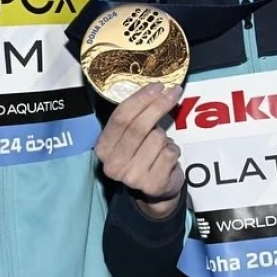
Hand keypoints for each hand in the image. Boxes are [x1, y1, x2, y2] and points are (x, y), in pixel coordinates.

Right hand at [96, 83, 184, 218]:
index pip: (120, 117)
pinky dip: (173, 150)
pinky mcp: (152, 185)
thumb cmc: (142, 153)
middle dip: (158, 105)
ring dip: (165, 137)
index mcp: (103, 147)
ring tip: (160, 144)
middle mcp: (113, 164)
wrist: (153, 189)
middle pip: (139, 127)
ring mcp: (132, 177)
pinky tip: (166, 157)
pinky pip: (170, 153)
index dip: (140, 99)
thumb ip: (135, 116)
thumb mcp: (130, 135)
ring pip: (158, 139)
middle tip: (173, 92)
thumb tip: (155, 89)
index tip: (158, 86)